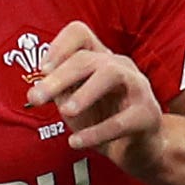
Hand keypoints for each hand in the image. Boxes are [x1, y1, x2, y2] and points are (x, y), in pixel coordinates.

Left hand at [26, 21, 166, 180]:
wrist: (138, 150)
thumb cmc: (104, 120)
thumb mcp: (74, 103)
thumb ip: (59, 92)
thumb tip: (37, 89)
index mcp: (99, 59)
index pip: (80, 34)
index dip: (58, 47)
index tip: (41, 70)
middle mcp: (119, 66)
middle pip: (87, 58)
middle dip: (58, 78)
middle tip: (36, 98)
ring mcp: (137, 87)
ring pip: (110, 74)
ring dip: (84, 92)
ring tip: (65, 111)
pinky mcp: (148, 114)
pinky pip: (121, 121)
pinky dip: (96, 132)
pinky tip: (77, 142)